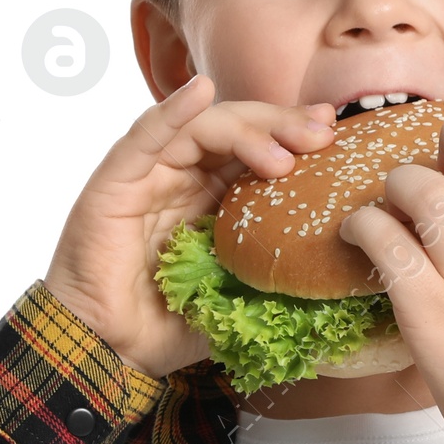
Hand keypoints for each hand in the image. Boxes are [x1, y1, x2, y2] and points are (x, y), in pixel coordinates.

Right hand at [44, 75, 336, 379]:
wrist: (108, 352)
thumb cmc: (166, 328)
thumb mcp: (239, 298)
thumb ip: (274, 278)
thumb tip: (333, 277)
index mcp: (212, 199)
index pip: (257, 150)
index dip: (294, 136)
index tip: (335, 138)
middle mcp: (182, 178)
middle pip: (237, 129)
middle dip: (282, 125)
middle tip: (321, 134)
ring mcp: (150, 176)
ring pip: (202, 127)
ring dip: (247, 129)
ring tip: (283, 153)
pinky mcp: (116, 181)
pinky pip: (145, 135)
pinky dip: (174, 110)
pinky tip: (200, 91)